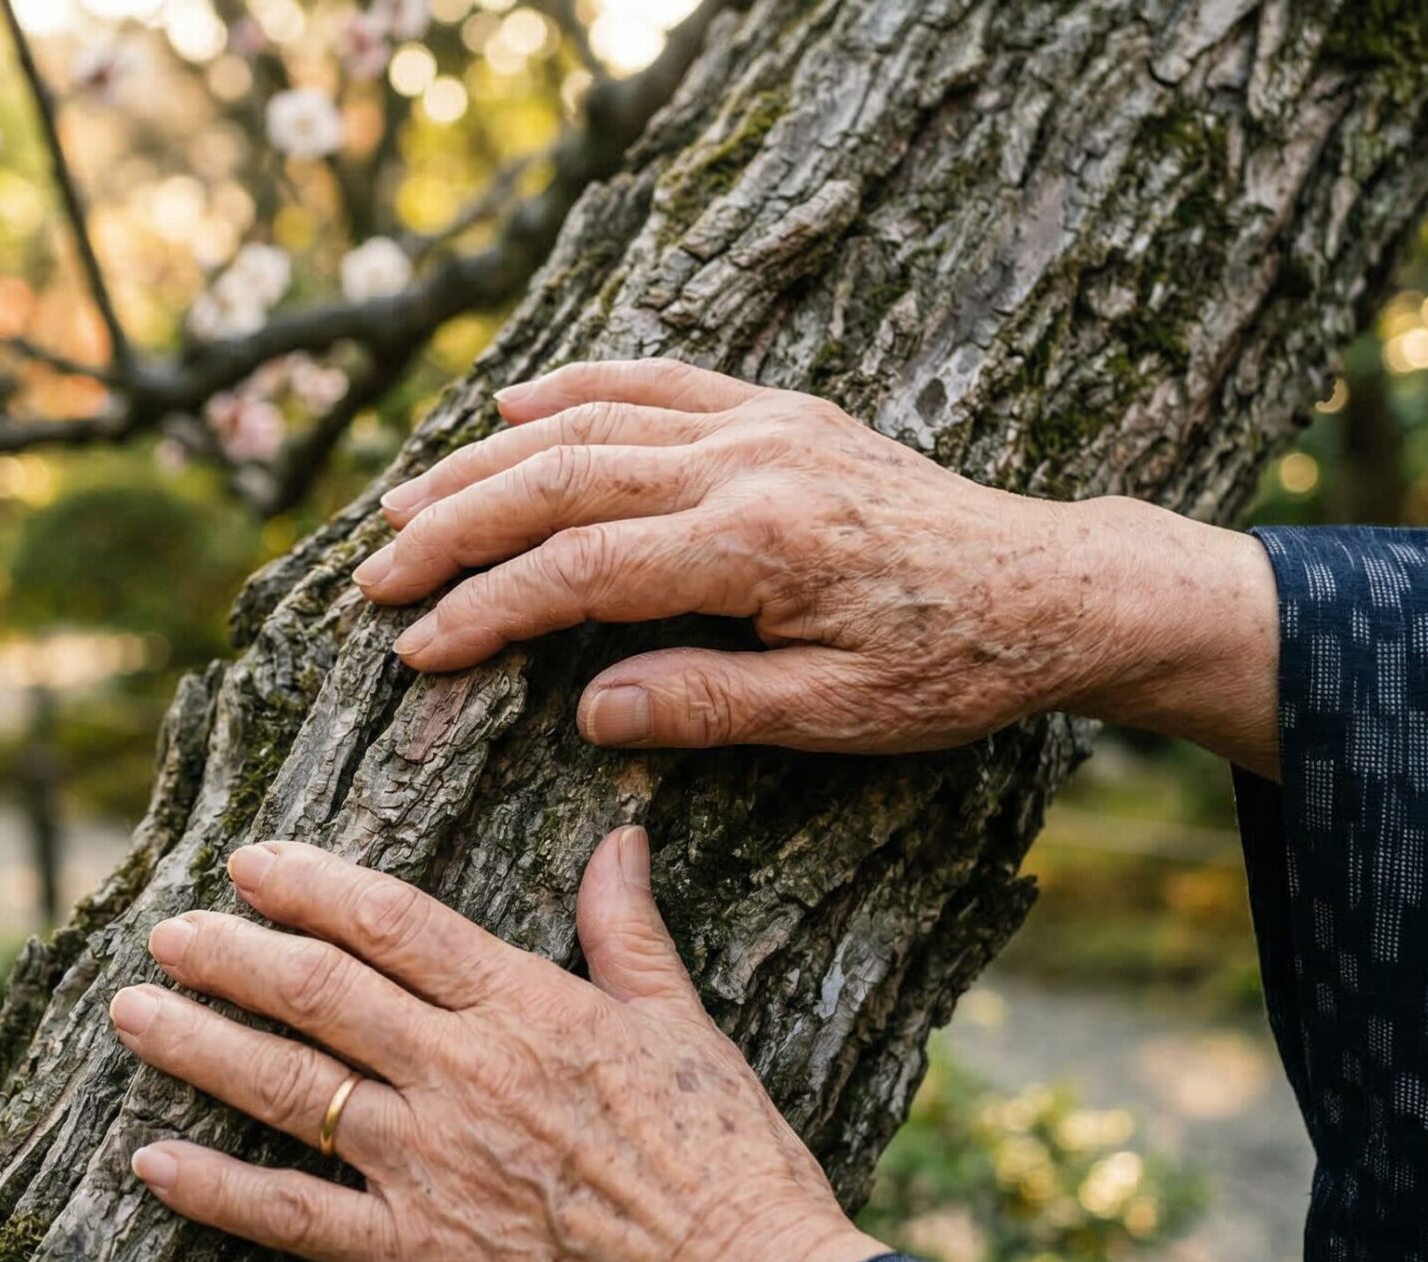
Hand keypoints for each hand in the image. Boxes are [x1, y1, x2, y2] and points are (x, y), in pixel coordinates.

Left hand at [108, 830, 886, 1261]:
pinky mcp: (419, 1259)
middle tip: (166, 930)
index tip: (249, 861)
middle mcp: (464, 1076)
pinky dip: (215, 1188)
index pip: (394, 923)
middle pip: (318, 992)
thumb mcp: (688, 1030)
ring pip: (286, 1087)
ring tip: (130, 1012)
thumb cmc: (733, 1171)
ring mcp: (432, 1169)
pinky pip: (293, 1217)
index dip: (310, 884)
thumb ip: (629, 933)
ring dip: (198, 1044)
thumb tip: (617, 838)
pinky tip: (151, 1161)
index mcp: (531, 1009)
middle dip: (229, 954)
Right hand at [352, 359, 1278, 773]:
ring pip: (589, 425)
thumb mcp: (839, 715)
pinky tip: (510, 406)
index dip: (484, 609)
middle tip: (372, 575)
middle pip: (559, 481)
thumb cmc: (952, 665)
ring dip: (485, 463)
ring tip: (405, 504)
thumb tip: (586, 710)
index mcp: (759, 545)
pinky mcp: (776, 408)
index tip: (416, 646)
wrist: (1055, 587)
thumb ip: (709, 706)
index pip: (580, 571)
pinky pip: (654, 381)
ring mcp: (760, 423)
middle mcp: (748, 463)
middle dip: (453, 529)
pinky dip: (575, 388)